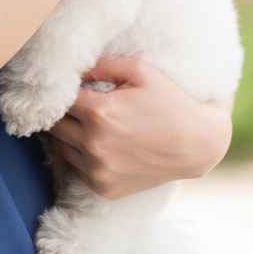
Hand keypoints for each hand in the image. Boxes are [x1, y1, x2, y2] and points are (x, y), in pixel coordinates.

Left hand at [47, 56, 232, 199]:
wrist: (198, 144)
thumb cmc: (169, 101)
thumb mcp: (138, 70)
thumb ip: (100, 65)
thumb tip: (71, 66)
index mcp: (100, 113)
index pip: (58, 97)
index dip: (61, 88)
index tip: (67, 84)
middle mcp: (95, 145)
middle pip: (53, 123)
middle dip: (60, 110)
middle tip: (74, 102)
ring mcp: (99, 171)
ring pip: (59, 146)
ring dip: (66, 132)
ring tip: (84, 120)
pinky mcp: (105, 189)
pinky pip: (75, 168)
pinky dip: (80, 154)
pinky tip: (97, 142)